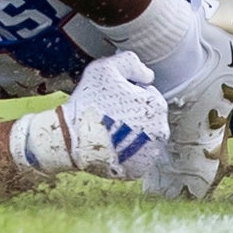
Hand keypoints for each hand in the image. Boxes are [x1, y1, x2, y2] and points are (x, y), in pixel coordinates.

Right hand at [9, 52, 167, 181]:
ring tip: (108, 129)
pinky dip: (126, 150)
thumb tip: (148, 76)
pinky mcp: (139, 169)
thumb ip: (131, 62)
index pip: (147, 94)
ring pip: (143, 136)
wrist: (71, 138)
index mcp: (157, 106)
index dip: (128, 93)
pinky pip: (136, 155)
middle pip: (147, 116)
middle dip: (132, 113)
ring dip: (131, 132)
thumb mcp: (105, 68)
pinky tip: (110, 144)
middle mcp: (161, 131)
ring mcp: (151, 153)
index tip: (112, 98)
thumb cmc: (88, 102)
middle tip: (109, 113)